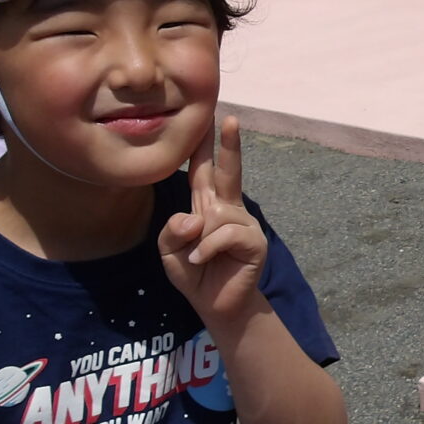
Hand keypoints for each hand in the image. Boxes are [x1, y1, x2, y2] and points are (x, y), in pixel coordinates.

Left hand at [159, 117, 266, 325]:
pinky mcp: (254, 241)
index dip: (204, 147)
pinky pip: (224, 233)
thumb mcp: (169, 251)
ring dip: (199, 239)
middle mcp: (228, 209)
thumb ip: (172, 229)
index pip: (202, 171)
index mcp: (207, 206)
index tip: (210, 118)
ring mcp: (244, 223)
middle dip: (228, 145)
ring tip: (199, 258)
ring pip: (214, 214)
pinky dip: (207, 249)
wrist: (217, 305)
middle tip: (231, 118)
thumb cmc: (194, 274)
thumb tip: (197, 217)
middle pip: (227, 171)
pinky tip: (203, 261)